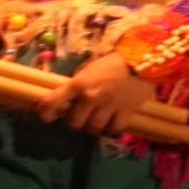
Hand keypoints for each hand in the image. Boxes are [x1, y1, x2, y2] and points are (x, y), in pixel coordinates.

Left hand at [45, 54, 162, 135]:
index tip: (47, 117)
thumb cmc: (113, 62)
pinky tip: (112, 125)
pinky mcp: (126, 111)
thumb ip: (79, 84)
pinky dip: (112, 129)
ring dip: (93, 127)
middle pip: (74, 122)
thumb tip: (72, 99)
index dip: (45, 113)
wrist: (143, 59)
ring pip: (94, 128)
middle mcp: (90, 97)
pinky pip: (115, 128)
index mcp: (78, 84)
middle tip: (81, 119)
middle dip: (76, 122)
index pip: (52, 102)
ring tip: (97, 123)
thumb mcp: (90, 69)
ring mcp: (108, 106)